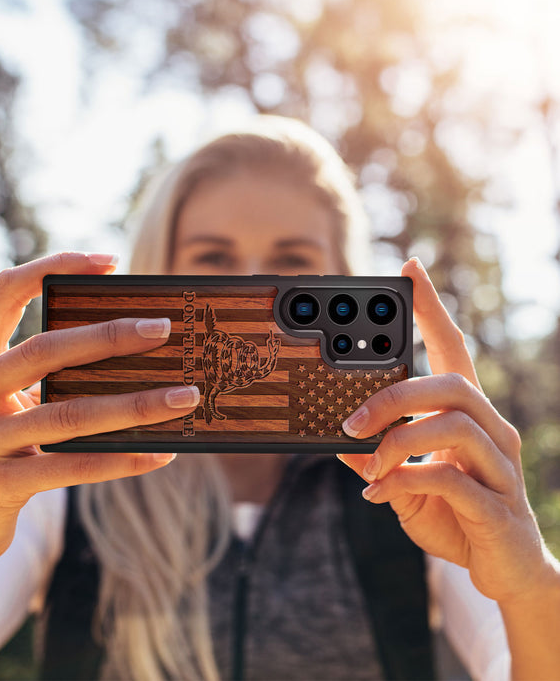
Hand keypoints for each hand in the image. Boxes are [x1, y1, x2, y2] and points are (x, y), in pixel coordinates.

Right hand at [0, 252, 199, 570]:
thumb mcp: (5, 404)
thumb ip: (45, 377)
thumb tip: (130, 350)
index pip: (5, 292)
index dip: (54, 267)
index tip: (110, 260)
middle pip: (42, 350)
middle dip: (108, 336)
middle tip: (163, 329)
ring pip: (67, 414)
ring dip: (134, 405)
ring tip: (184, 397)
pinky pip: (71, 468)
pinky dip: (121, 460)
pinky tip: (161, 454)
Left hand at [338, 257, 554, 604]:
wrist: (503, 571)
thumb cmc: (454, 515)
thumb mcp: (404, 482)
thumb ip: (377, 458)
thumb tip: (339, 441)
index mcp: (467, 416)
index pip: (452, 350)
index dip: (432, 309)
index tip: (410, 270)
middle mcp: (491, 430)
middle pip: (450, 384)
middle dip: (394, 396)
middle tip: (350, 422)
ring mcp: (499, 467)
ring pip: (453, 424)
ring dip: (398, 440)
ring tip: (369, 464)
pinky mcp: (497, 505)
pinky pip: (450, 478)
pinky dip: (406, 480)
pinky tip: (381, 494)